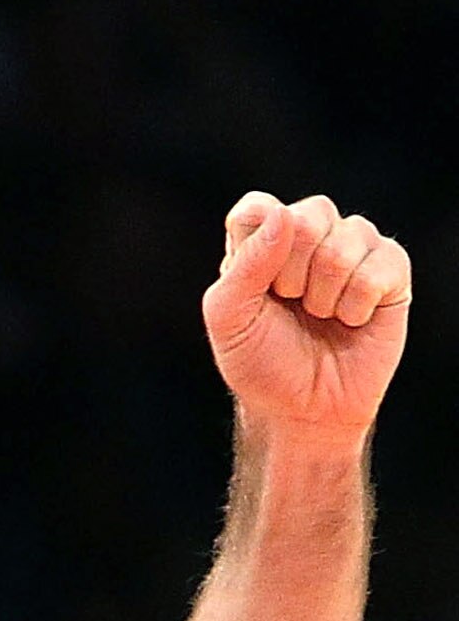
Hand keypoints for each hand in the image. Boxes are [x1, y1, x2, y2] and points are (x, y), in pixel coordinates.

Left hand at [203, 192, 410, 451]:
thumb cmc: (263, 366)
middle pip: (307, 216)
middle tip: (292, 307)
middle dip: (293, 275)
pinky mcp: (390, 269)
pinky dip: (356, 305)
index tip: (259, 290)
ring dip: (324, 296)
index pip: (258, 209)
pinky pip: (377, 266)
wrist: (302, 412)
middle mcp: (310, 235)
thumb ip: (244, 267)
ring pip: (345, 241)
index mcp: (263, 240)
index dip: (258, 248)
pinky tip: (350, 321)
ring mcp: (354, 248)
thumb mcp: (230, 323)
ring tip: (320, 318)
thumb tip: (283, 217)